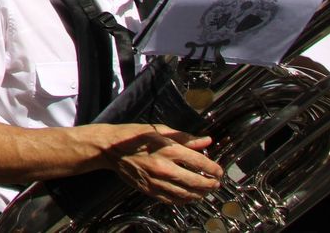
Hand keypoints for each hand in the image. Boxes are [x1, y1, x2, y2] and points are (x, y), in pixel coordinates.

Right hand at [107, 124, 222, 202]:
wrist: (110, 148)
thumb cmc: (133, 136)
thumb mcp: (160, 130)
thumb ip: (185, 137)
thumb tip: (206, 141)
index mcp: (168, 149)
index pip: (199, 163)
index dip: (214, 169)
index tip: (219, 171)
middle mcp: (164, 166)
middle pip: (196, 181)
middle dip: (210, 184)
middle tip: (216, 183)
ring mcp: (156, 180)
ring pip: (185, 194)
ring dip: (199, 194)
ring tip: (206, 191)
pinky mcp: (149, 189)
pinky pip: (171, 199)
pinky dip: (184, 200)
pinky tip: (189, 197)